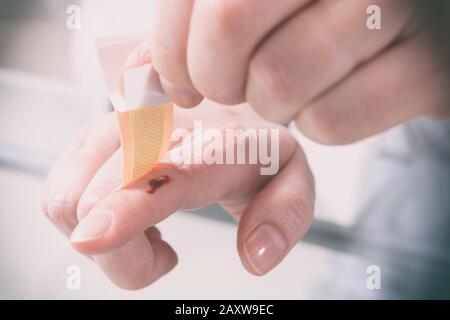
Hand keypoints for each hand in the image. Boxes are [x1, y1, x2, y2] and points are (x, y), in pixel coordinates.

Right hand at [42, 101, 313, 289]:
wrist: (222, 107)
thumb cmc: (253, 149)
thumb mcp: (290, 179)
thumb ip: (285, 215)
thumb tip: (254, 257)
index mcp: (215, 141)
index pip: (165, 172)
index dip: (126, 207)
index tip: (92, 240)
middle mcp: (156, 127)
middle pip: (99, 194)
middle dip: (117, 247)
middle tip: (162, 253)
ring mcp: (117, 128)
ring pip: (69, 198)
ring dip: (104, 235)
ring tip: (151, 227)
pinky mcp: (92, 138)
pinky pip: (60, 193)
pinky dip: (88, 217)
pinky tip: (127, 208)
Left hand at [132, 0, 448, 143]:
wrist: (404, 30)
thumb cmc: (311, 15)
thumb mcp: (250, 4)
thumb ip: (190, 25)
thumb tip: (139, 77)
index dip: (171, 49)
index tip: (179, 81)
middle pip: (229, 23)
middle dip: (215, 78)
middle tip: (230, 86)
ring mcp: (395, 7)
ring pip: (280, 82)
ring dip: (270, 102)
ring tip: (285, 88)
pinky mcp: (426, 67)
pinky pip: (333, 121)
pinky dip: (317, 124)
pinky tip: (326, 100)